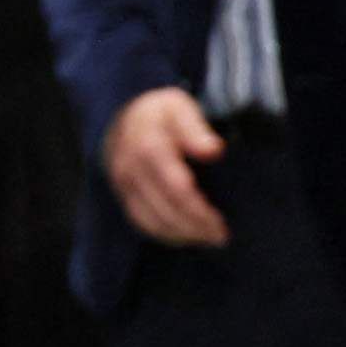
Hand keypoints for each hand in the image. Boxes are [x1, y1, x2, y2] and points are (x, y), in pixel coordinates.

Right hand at [102, 87, 230, 249]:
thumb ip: (195, 128)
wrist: (123, 118)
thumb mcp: (179, 107)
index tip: (222, 222)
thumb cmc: (160, 114)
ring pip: (152, 222)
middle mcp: (131, 169)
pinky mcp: (123, 196)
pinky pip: (142, 223)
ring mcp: (124, 185)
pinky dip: (166, 235)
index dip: (199, 210)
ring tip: (210, 239)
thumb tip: (214, 150)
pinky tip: (188, 236)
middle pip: (165, 209)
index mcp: (148, 146)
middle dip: (195, 227)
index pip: (176, 189)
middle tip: (222, 236)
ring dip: (183, 235)